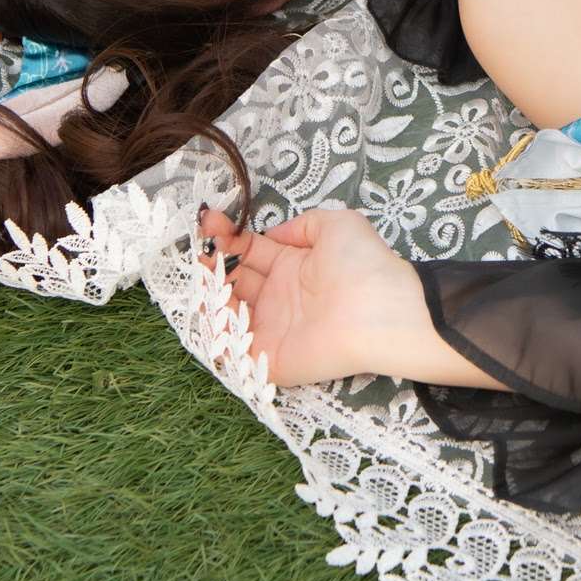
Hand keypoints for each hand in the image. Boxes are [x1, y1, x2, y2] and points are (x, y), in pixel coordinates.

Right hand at [196, 206, 410, 387]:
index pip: (249, 252)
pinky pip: (230, 348)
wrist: (380, 309)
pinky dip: (213, 329)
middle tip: (201, 253)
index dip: (227, 238)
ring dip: (208, 294)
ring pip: (225, 313)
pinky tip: (210, 303)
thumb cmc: (362, 264)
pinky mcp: (267, 358)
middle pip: (232, 282)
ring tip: (203, 274)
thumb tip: (275, 234)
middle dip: (211, 265)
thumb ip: (302, 225)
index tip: (210, 222)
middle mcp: (279, 297)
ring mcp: (271, 328)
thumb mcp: (336, 224)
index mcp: (293, 267)